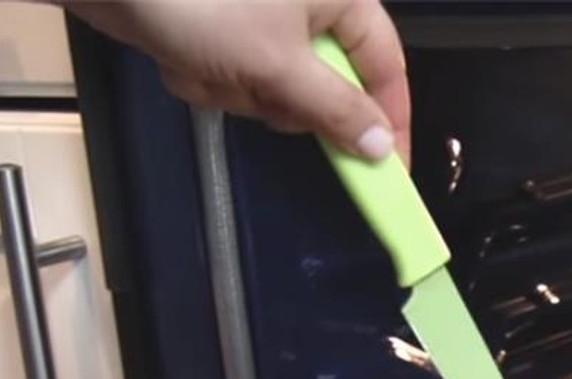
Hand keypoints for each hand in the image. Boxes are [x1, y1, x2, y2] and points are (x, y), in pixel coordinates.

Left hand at [65, 0, 411, 164]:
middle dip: (286, 102)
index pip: (386, 69)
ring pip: (277, 90)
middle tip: (266, 97)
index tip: (387, 171)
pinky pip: (239, 79)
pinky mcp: (221, 31)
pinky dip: (211, 81)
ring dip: (241, 94)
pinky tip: (182, 60)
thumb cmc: (204, 3)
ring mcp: (262, 18)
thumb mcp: (280, 65)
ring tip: (207, 66)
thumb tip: (381, 149)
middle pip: (329, 86)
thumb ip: (336, 111)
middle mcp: (308, 5)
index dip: (389, 122)